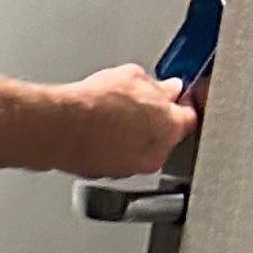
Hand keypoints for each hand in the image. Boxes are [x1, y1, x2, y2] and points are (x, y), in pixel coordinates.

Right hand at [63, 65, 199, 177]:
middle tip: (138, 104)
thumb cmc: (97, 104)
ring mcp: (129, 168)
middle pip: (164, 137)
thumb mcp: (135, 77)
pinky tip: (98, 132)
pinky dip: (111, 149)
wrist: (62, 127)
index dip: (181, 103)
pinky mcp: (105, 175)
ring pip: (139, 151)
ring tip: (112, 117)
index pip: (190, 116)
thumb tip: (165, 89)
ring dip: (132, 137)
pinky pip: (115, 160)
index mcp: (172, 128)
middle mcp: (155, 154)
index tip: (174, 96)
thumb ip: (158, 87)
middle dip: (155, 122)